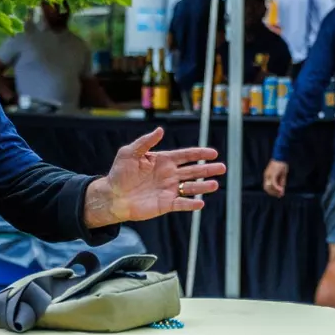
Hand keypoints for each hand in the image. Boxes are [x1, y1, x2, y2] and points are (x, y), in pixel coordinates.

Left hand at [83, 127, 224, 226]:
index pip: (186, 155)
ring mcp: (169, 190)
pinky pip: (181, 204)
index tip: (213, 153)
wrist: (112, 195)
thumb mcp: (129, 152)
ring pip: (191, 187)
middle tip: (222, 168)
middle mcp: (169, 175)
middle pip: (193, 171)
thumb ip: (146, 142)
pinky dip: (191, 204)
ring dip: (203, 186)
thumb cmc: (119, 173)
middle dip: (208, 169)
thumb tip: (160, 130)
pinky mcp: (165, 204)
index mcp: (163, 161)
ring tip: (215, 185)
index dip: (200, 154)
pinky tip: (200, 202)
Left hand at [263, 160, 288, 197]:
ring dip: (275, 191)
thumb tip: (282, 192)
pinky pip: (273, 183)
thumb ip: (281, 184)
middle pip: (266, 188)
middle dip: (272, 193)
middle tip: (279, 195)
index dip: (271, 192)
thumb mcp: (282, 175)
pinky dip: (277, 188)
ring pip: (269, 187)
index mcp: (267, 176)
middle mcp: (266, 176)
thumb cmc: (282, 164)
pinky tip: (281, 190)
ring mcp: (269, 175)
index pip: (266, 187)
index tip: (278, 195)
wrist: (281, 156)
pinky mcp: (273, 174)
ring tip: (280, 193)